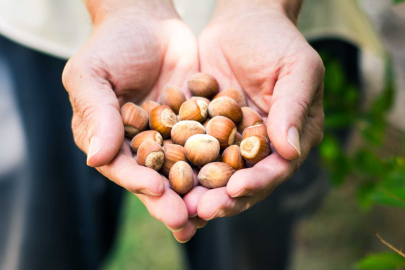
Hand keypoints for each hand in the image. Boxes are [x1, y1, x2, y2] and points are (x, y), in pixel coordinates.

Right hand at [62, 0, 199, 240]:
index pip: (121, 167)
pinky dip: (220, 161)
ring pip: (184, 170)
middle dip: (170, 200)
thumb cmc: (111, 45)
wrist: (148, 20)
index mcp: (108, 140)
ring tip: (214, 210)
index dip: (137, 181)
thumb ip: (96, 114)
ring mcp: (169, 137)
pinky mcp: (195, 125)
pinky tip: (236, 176)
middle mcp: (139, 146)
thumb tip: (96, 159)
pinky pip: (208, 145)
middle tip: (187, 222)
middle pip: (154, 178)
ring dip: (197, 191)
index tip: (157, 192)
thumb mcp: (92, 75)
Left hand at [191, 0, 324, 219]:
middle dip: (224, 197)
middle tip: (201, 211)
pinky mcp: (206, 130)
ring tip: (180, 206)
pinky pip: (193, 152)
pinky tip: (162, 178)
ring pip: (216, 173)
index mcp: (290, 136)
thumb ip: (294, 107)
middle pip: (244, 179)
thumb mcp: (297, 68)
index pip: (276, 168)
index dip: (258, 181)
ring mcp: (232, 140)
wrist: (243, 20)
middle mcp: (261, 145)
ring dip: (199, 191)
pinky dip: (180, 167)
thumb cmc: (277, 40)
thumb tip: (290, 151)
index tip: (236, 189)